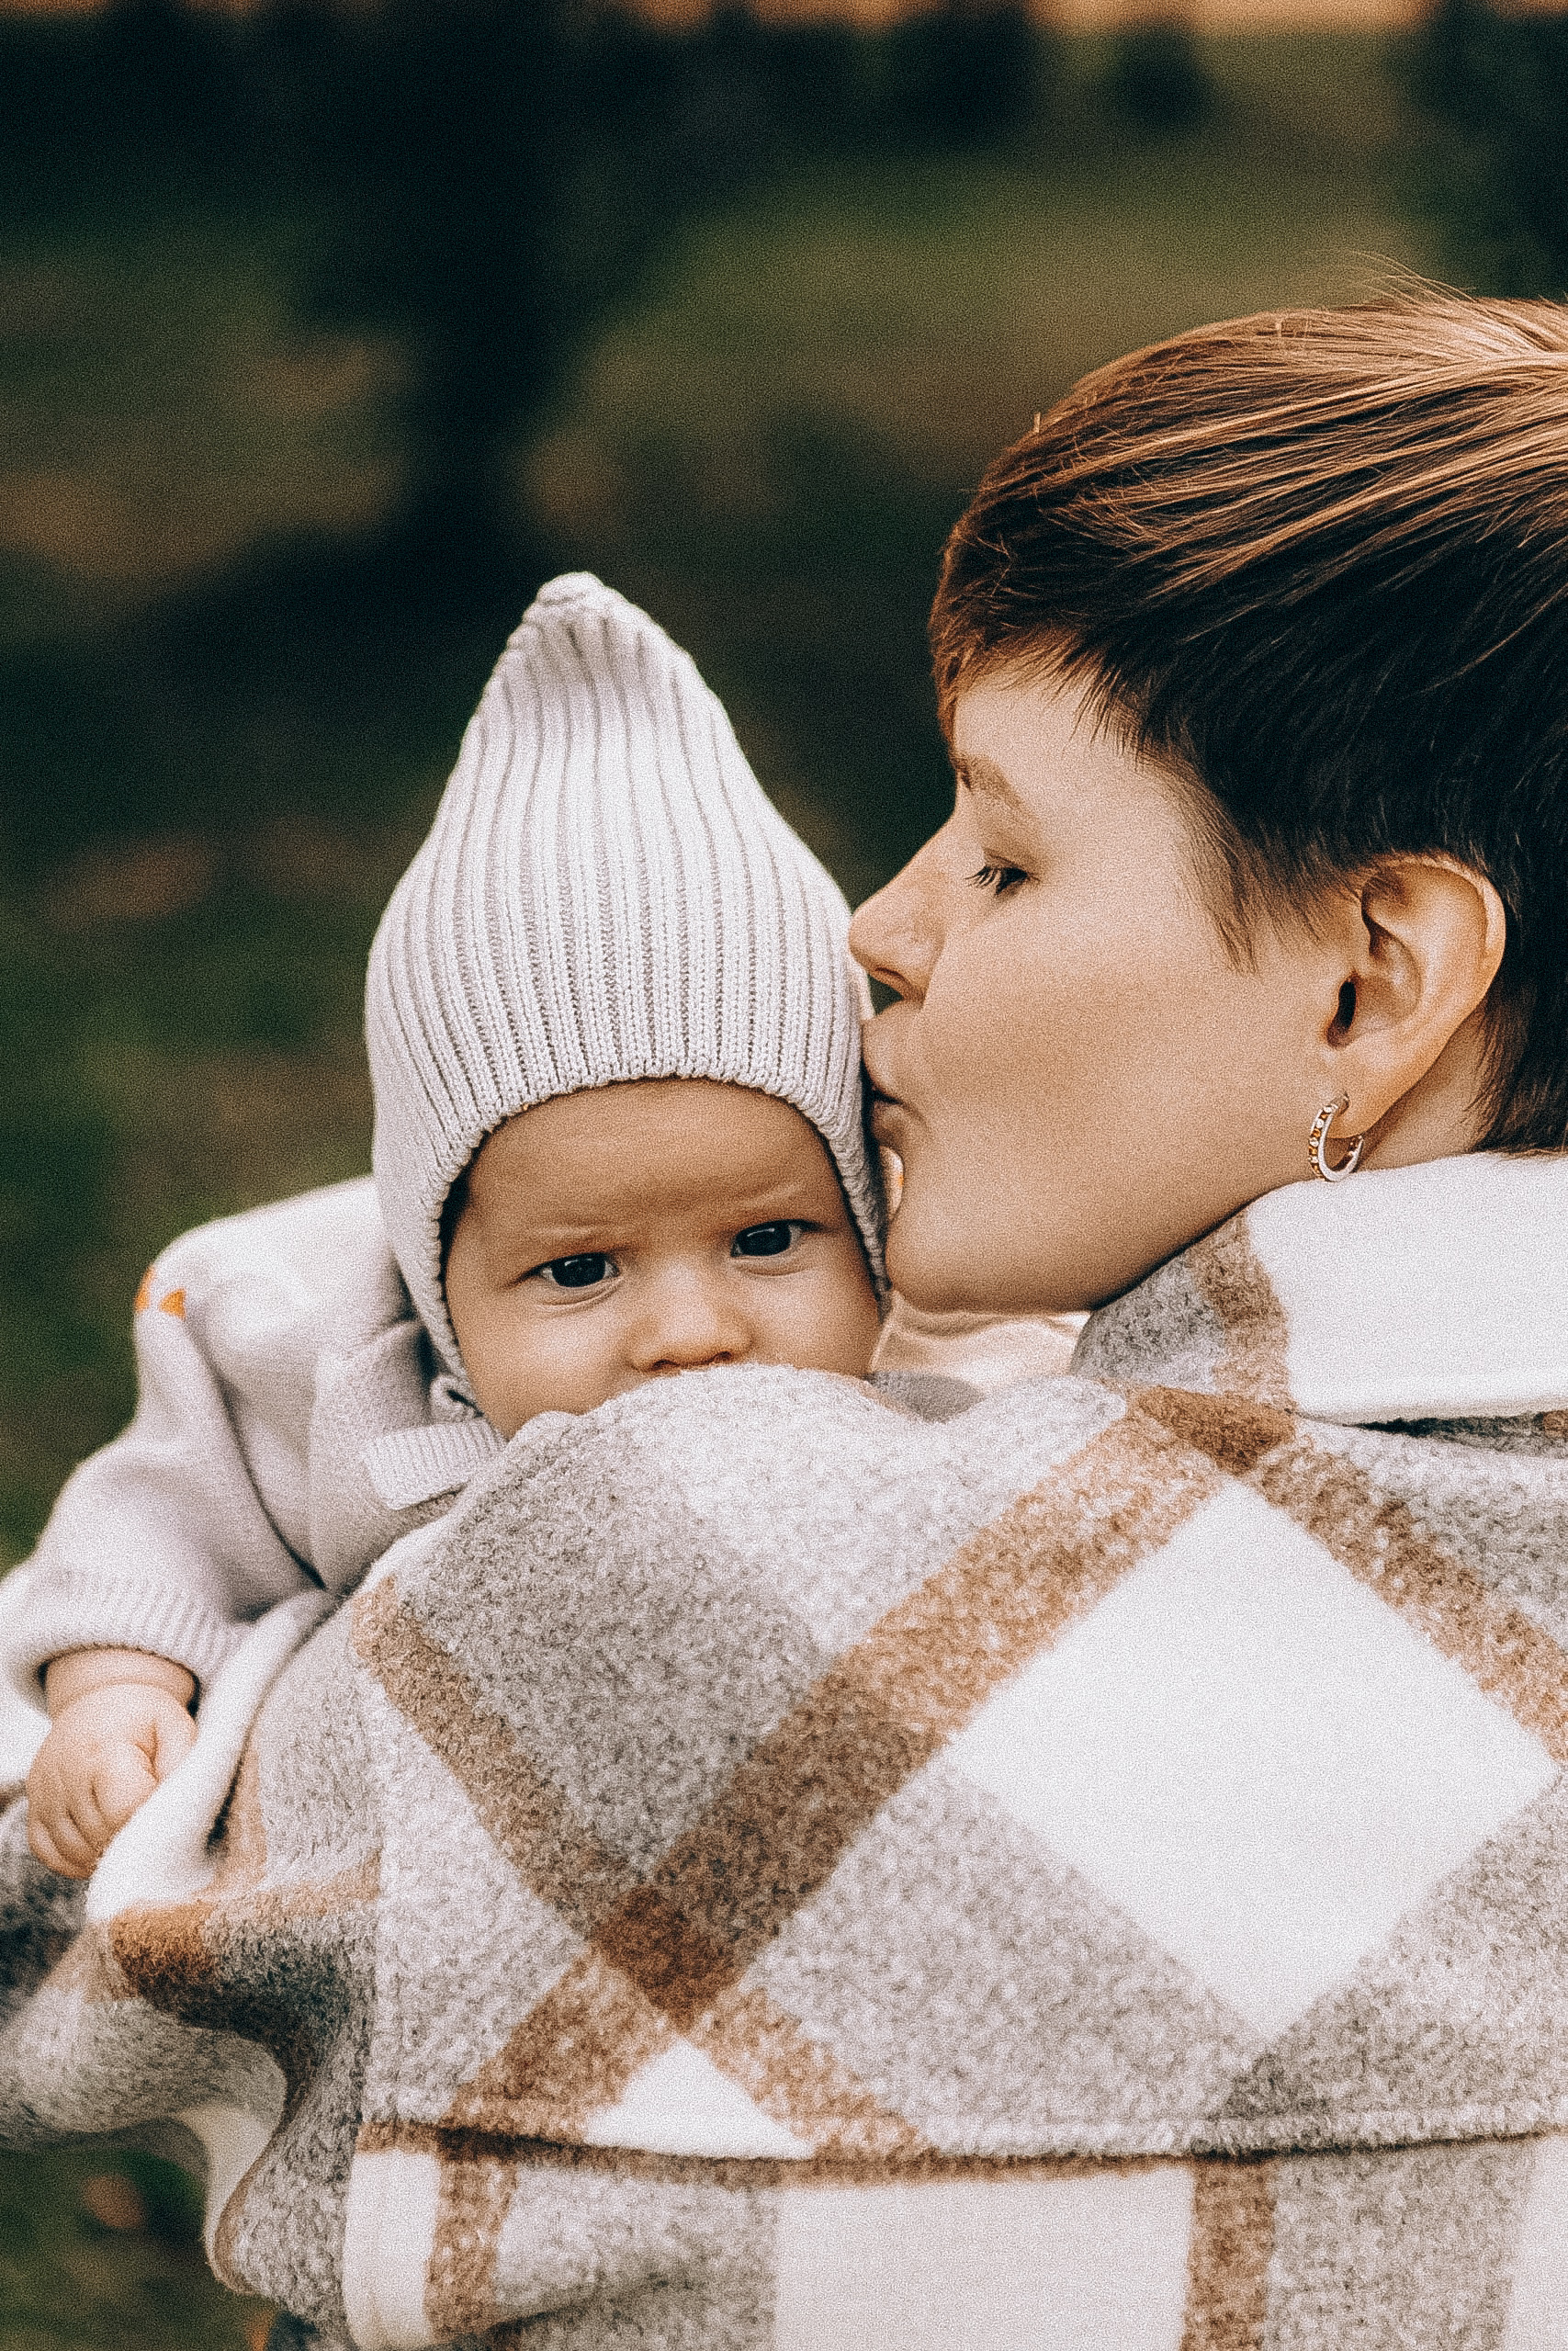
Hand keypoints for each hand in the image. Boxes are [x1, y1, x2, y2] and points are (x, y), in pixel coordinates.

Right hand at [27, 1658, 196, 1879]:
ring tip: (131, 1842)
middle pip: (99, 1834)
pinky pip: (46, 1853)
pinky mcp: (34, 1807)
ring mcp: (44, 1792)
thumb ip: (182, 1763)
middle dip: (130, 1842)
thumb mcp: (174, 1725)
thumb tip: (179, 1805)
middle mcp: (66, 1772)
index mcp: (104, 1749)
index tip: (165, 1819)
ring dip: (103, 1856)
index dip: (148, 1825)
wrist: (98, 1703)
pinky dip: (73, 1863)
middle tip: (152, 1833)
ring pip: (72, 1849)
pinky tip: (100, 1852)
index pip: (123, 1810)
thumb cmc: (143, 1718)